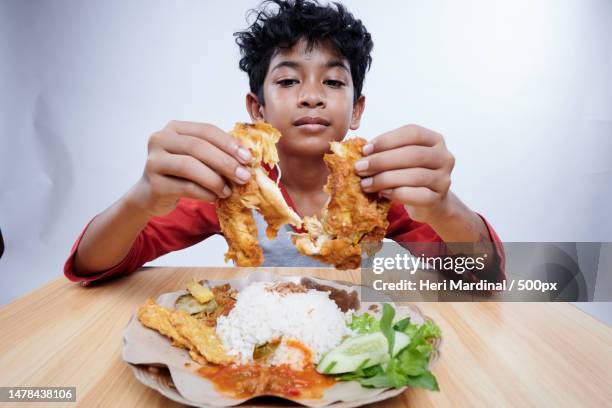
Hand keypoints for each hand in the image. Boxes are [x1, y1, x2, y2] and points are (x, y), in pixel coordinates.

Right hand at [127, 121, 252, 216]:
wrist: (152, 195)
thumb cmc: (181, 174)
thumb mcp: (197, 158)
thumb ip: (217, 153)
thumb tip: (247, 159)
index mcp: (175, 128)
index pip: (206, 130)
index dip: (228, 143)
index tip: (248, 158)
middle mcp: (160, 139)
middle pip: (198, 147)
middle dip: (225, 162)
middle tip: (244, 177)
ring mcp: (154, 161)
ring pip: (190, 166)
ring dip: (215, 180)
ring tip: (228, 191)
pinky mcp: (153, 183)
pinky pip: (185, 187)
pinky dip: (204, 193)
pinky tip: (215, 198)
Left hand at [354, 124, 454, 222]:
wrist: (429, 202)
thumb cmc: (410, 175)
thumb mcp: (402, 158)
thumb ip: (388, 151)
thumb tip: (362, 153)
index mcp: (434, 140)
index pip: (412, 133)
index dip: (387, 140)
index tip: (365, 150)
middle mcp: (444, 156)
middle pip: (412, 154)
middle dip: (382, 161)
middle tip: (360, 168)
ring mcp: (444, 178)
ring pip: (414, 176)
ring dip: (385, 179)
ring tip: (365, 183)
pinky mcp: (438, 198)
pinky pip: (416, 195)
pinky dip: (396, 193)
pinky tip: (382, 193)